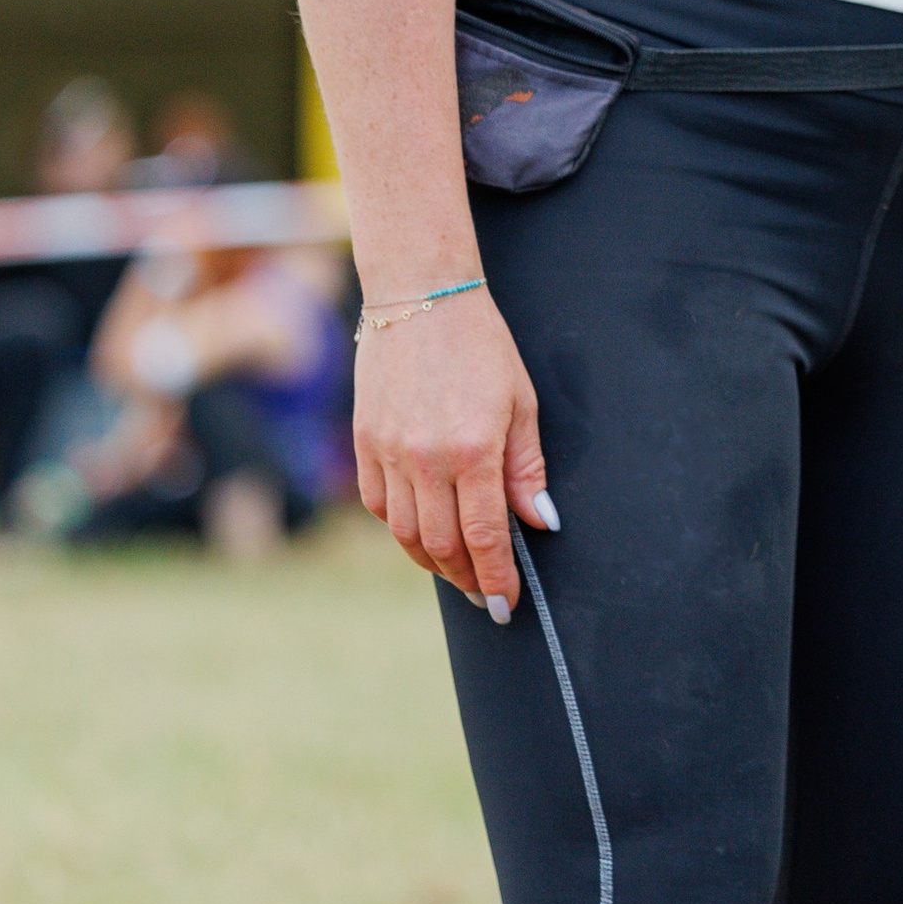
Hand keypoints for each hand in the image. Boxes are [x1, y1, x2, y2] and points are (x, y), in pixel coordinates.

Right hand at [352, 287, 553, 617]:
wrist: (420, 298)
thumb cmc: (481, 347)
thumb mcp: (521, 403)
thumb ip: (527, 469)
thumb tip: (539, 522)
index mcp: (472, 448)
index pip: (483, 536)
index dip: (495, 578)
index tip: (505, 605)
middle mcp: (425, 458)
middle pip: (442, 545)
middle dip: (466, 579)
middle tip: (484, 596)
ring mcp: (388, 452)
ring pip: (406, 533)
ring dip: (433, 562)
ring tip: (457, 572)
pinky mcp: (363, 443)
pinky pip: (379, 505)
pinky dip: (402, 529)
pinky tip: (423, 533)